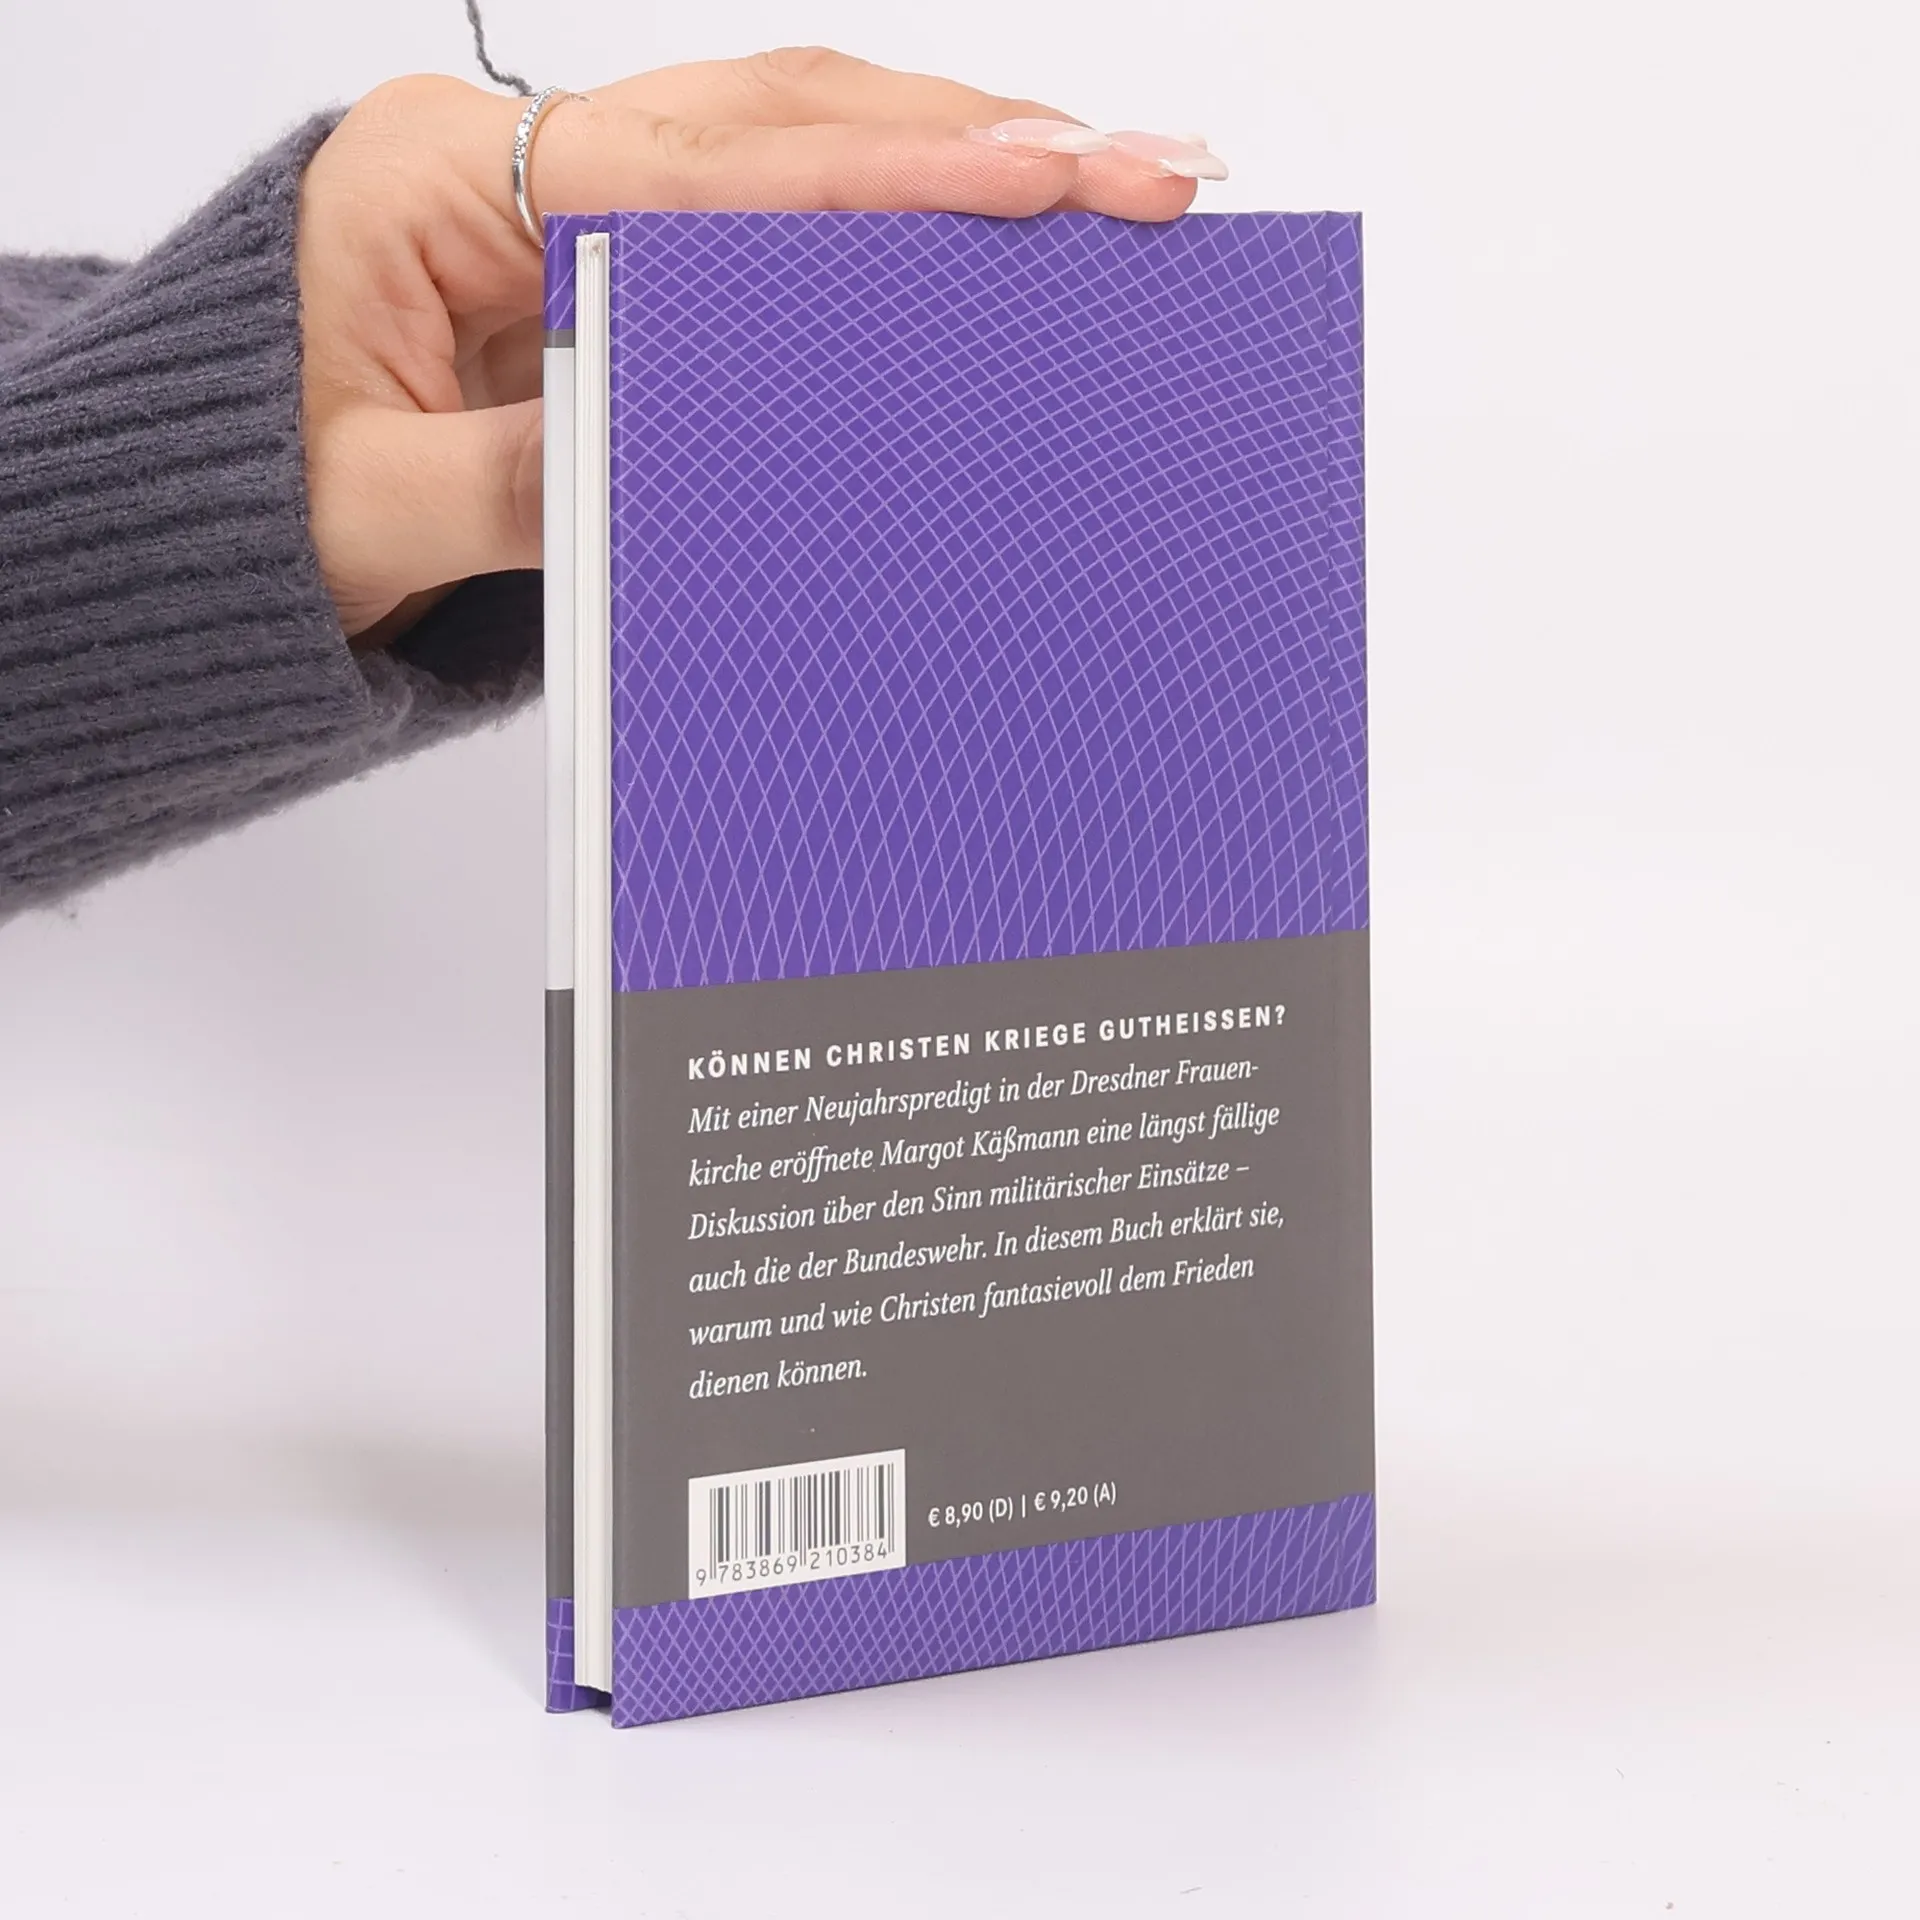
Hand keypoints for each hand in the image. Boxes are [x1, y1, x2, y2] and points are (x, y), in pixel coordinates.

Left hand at [297, 50, 1225, 639]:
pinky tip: (979, 218)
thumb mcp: (362, 508)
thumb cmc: (241, 490)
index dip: (892, 181)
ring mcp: (562, 192)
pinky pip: (762, 209)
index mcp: (441, 185)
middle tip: (1139, 167)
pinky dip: (880, 210)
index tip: (1045, 181)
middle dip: (974, 133)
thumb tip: (664, 455)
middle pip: (781, 111)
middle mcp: (516, 157)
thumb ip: (510, 481)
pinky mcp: (599, 253)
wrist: (184, 499)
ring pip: (787, 134)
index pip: (713, 173)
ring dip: (948, 149)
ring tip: (1104, 176)